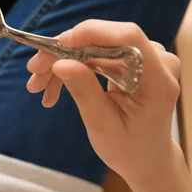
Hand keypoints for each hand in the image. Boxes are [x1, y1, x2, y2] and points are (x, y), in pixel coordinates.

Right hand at [26, 20, 180, 189]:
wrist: (145, 158)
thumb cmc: (129, 148)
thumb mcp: (102, 125)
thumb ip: (84, 91)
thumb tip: (60, 63)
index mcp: (158, 79)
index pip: (128, 37)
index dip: (92, 33)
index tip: (58, 45)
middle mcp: (155, 61)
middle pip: (103, 40)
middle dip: (64, 52)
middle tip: (33, 71)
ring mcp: (143, 59)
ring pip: (93, 47)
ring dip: (61, 63)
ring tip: (37, 86)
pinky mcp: (130, 61)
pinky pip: (94, 55)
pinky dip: (71, 68)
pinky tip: (52, 87)